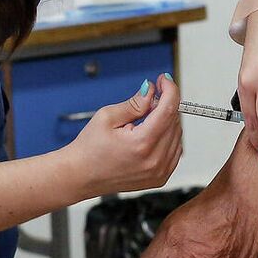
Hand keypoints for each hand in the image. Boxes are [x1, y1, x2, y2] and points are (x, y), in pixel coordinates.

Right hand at [67, 75, 183, 194]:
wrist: (81, 176)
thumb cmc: (89, 149)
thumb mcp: (107, 117)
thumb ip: (134, 103)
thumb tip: (152, 91)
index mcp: (142, 144)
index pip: (168, 109)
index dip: (169, 90)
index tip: (164, 80)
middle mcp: (154, 160)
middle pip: (174, 121)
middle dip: (164, 104)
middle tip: (148, 99)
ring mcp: (159, 172)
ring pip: (177, 135)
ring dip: (166, 121)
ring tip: (143, 121)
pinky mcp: (160, 178)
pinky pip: (175, 150)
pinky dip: (167, 138)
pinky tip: (150, 135)